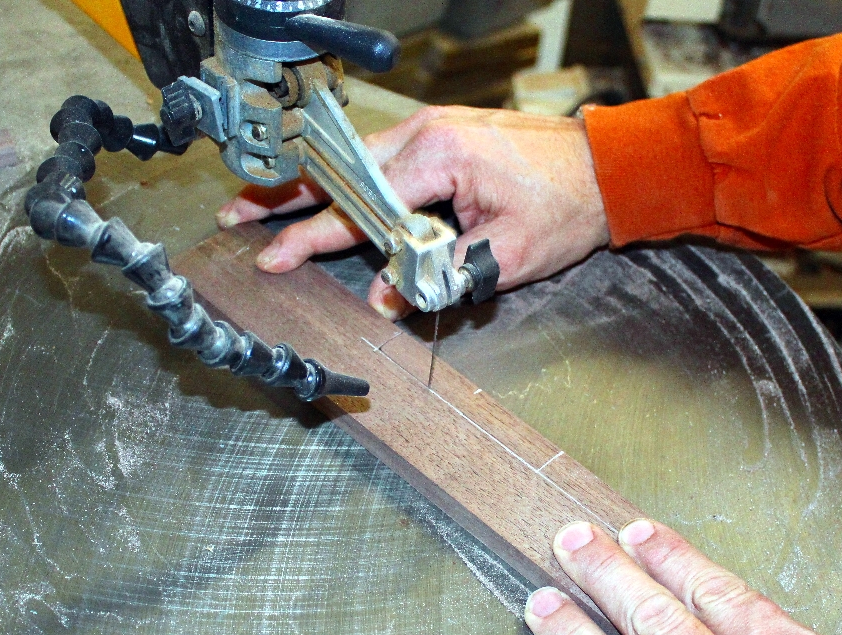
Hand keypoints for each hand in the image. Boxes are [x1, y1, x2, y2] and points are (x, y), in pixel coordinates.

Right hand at [216, 106, 608, 319]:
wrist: (605, 168)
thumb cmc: (566, 206)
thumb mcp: (503, 256)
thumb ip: (436, 275)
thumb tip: (384, 299)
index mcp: (438, 157)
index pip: (358, 206)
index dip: (311, 237)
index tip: (274, 257)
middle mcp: (425, 132)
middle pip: (337, 170)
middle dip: (283, 196)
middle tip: (235, 212)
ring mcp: (430, 127)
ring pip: (352, 158)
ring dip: (308, 183)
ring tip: (265, 202)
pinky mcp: (439, 133)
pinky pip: (378, 155)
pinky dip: (343, 175)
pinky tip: (319, 187)